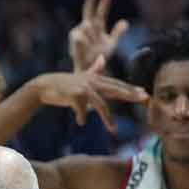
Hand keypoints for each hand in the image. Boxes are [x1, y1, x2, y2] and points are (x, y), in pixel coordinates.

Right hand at [31, 58, 147, 131]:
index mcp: (95, 79)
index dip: (131, 89)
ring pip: (101, 104)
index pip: (117, 84)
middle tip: (144, 98)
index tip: (144, 93)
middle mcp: (92, 82)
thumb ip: (94, 70)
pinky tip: (81, 123)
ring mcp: (84, 88)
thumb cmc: (64, 84)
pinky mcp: (74, 95)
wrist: (44, 85)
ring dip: (107, 118)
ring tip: (113, 129)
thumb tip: (103, 58)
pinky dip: (82, 117)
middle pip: (115, 89)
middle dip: (130, 94)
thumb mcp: (81, 76)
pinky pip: (82, 110)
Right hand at [68, 0, 129, 73]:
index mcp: (98, 26)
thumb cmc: (100, 56)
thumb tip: (125, 22)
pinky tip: (85, 44)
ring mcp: (80, 32)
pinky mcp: (74, 39)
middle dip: (90, 2)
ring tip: (91, 42)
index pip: (101, 12)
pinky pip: (79, 36)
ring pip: (86, 25)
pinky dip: (83, 39)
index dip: (104, 2)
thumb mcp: (112, 44)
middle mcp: (87, 27)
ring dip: (90, 33)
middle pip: (88, 11)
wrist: (91, 69)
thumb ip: (118, 32)